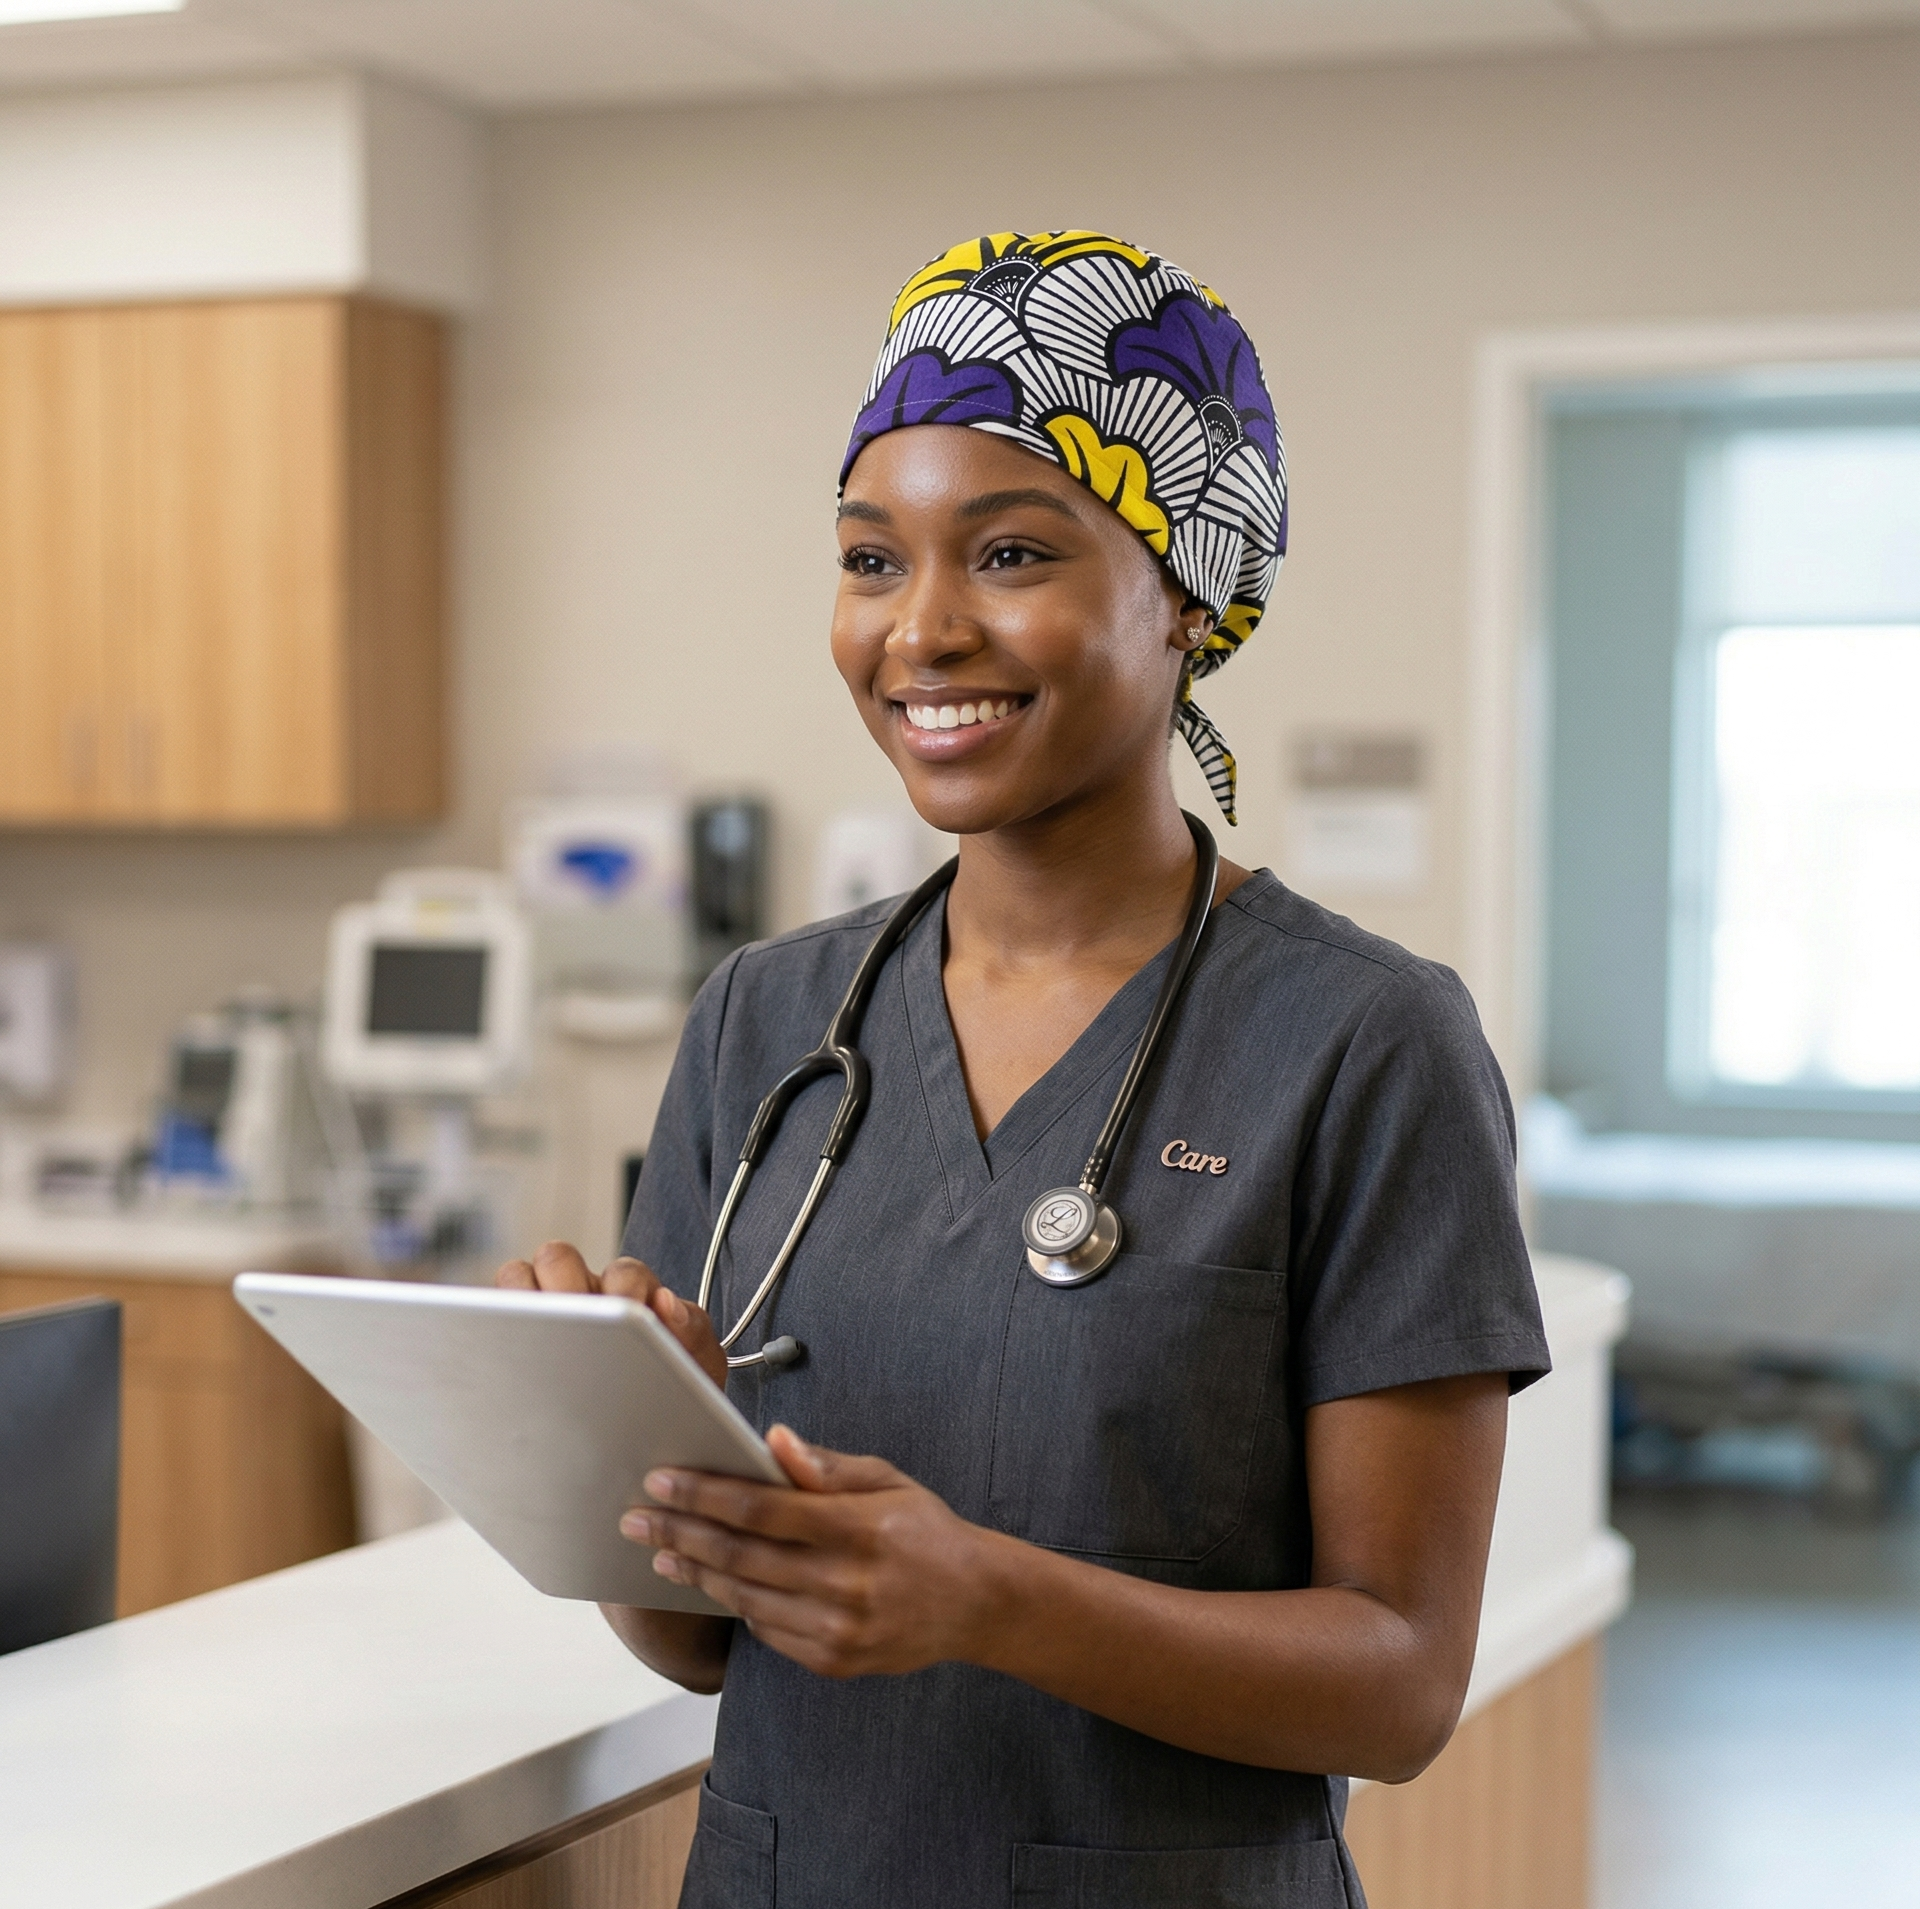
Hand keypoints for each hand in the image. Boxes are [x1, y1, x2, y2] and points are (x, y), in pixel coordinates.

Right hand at [495, 1240, 726, 1389]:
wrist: (654, 1437)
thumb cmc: (674, 1390)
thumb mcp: (697, 1363)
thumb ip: (691, 1330)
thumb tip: (664, 1302)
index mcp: (630, 1291)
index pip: (622, 1271)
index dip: (623, 1287)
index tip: (631, 1313)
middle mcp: (582, 1292)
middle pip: (555, 1256)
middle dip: (563, 1282)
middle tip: (577, 1319)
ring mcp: (543, 1313)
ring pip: (513, 1277)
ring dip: (520, 1300)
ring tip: (532, 1339)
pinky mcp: (510, 1342)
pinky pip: (486, 1321)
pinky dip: (487, 1329)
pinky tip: (502, 1367)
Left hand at [622, 1427, 1007, 1679]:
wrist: (974, 1603)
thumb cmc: (925, 1530)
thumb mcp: (887, 1480)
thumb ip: (826, 1466)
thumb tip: (773, 1440)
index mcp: (858, 1527)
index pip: (762, 1508)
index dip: (704, 1494)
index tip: (660, 1480)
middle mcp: (845, 1583)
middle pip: (741, 1555)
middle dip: (680, 1532)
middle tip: (636, 1518)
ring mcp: (837, 1629)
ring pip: (745, 1597)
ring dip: (696, 1572)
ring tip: (661, 1550)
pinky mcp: (833, 1662)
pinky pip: (767, 1631)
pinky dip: (736, 1603)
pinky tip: (715, 1582)